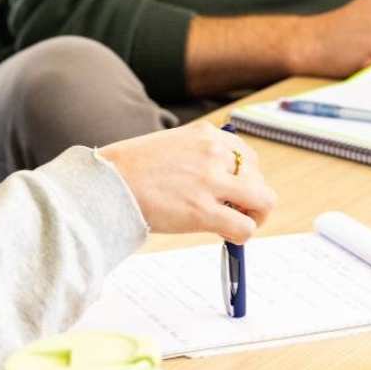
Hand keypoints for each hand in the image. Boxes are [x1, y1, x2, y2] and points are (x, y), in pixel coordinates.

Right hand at [99, 122, 275, 244]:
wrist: (107, 182)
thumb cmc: (133, 168)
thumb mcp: (173, 146)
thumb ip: (200, 158)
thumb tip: (222, 184)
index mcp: (206, 134)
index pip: (247, 156)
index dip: (244, 178)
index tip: (233, 192)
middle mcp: (214, 152)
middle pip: (258, 177)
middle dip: (251, 197)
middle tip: (233, 211)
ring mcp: (210, 180)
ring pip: (263, 201)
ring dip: (253, 216)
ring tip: (233, 223)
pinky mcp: (203, 210)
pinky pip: (244, 227)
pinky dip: (242, 235)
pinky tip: (225, 235)